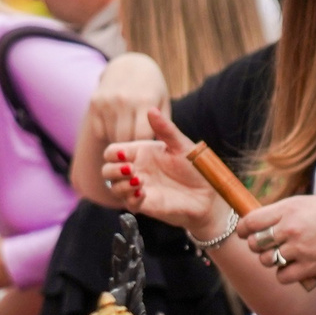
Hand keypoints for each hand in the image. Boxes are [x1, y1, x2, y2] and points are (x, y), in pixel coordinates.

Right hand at [86, 53, 169, 147]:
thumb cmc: (151, 89)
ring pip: (111, 136)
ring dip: (119, 139)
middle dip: (131, 145)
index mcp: (145, 100)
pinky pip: (99, 131)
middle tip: (137, 142)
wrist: (129, 65)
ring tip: (128, 131)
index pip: (141, 136)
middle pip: (124, 139)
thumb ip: (163, 126)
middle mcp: (124, 100)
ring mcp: (107, 101)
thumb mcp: (163, 102)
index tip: (148, 147)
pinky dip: (107, 132)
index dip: (144, 145)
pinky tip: (116, 123)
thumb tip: (157, 149)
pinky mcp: (95, 102)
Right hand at [105, 110, 223, 237]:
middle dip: (113, 170)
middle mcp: (137, 170)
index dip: (114, 153)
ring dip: (121, 185)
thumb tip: (151, 109)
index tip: (126, 155)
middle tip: (130, 170)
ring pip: (113, 188)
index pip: (114, 151)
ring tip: (140, 181)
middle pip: (106, 170)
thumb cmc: (195, 167)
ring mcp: (139, 188)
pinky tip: (144, 193)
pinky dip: (131, 198)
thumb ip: (165, 129)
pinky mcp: (145, 205)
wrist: (208, 193)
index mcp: (141, 153)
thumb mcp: (181, 145)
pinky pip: (128, 203)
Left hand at [238, 195, 315, 281]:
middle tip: (269, 247)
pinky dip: (286, 275)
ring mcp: (299, 249)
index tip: (246, 234)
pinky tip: (295, 268)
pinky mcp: (310, 267)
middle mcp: (290, 228)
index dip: (244, 230)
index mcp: (289, 208)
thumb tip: (264, 222)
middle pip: (255, 244)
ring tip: (285, 257)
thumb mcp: (311, 203)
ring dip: (272, 262)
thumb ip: (287, 212)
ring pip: (267, 261)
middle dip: (259, 247)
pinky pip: (282, 276)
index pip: (251, 221)